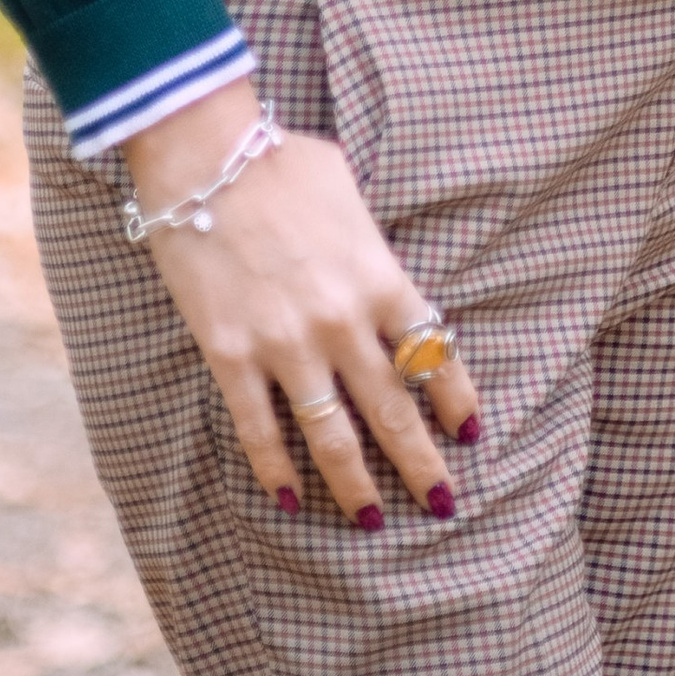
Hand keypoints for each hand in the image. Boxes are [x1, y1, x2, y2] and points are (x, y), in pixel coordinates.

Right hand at [121, 80, 482, 528]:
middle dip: (423, 465)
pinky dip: (276, 470)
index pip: (433, 353)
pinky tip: (289, 498)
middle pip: (393, 411)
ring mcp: (287, 345)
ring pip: (333, 438)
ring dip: (356, 486)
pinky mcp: (232, 356)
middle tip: (444, 505)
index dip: (455, 400)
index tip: (470, 435)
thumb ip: (368, 245)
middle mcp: (342, 321)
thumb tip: (375, 271)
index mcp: (379, 277)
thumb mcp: (348, 191)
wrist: (204, 155)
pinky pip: (260, 429)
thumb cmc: (280, 161)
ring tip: (374, 520)